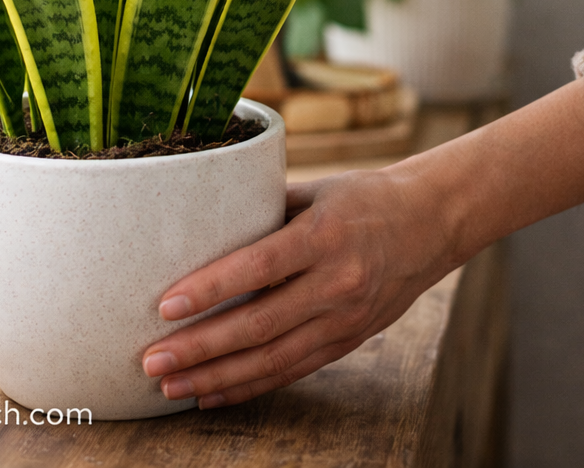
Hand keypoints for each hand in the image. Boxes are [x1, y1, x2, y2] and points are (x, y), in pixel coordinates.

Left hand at [141, 80, 583, 408]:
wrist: (431, 222)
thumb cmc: (365, 196)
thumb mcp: (316, 189)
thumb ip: (264, 208)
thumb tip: (199, 220)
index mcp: (325, 235)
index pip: (259, 266)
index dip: (210, 289)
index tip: (165, 305)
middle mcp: (338, 282)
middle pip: (258, 325)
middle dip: (200, 348)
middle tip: (151, 360)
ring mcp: (346, 318)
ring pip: (272, 359)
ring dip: (216, 377)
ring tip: (169, 386)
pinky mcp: (349, 340)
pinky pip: (293, 370)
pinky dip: (249, 386)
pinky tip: (212, 394)